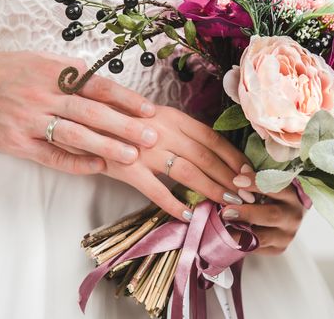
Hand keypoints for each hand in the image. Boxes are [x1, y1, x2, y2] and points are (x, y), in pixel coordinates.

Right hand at [0, 49, 159, 173]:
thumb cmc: (2, 72)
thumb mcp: (36, 61)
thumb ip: (68, 70)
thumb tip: (98, 77)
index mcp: (53, 73)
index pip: (98, 86)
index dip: (126, 99)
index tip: (150, 111)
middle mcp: (43, 95)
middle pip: (91, 111)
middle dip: (124, 125)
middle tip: (151, 137)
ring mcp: (29, 121)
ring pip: (74, 135)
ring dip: (106, 146)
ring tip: (132, 156)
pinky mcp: (17, 143)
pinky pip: (51, 156)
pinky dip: (76, 162)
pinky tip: (98, 168)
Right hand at [102, 106, 252, 221]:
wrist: (85, 120)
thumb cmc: (124, 120)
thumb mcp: (156, 117)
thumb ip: (180, 131)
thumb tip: (210, 152)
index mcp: (173, 116)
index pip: (212, 138)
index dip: (233, 157)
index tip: (248, 173)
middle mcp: (163, 130)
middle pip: (205, 157)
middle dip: (230, 178)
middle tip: (247, 195)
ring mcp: (146, 149)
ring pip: (188, 172)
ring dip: (211, 189)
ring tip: (227, 204)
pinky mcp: (128, 168)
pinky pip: (156, 191)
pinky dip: (174, 204)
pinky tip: (188, 215)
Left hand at [225, 168, 304, 254]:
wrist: (283, 217)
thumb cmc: (269, 195)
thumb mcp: (266, 185)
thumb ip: (254, 180)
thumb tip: (240, 171)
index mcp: (292, 195)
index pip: (276, 188)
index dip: (256, 183)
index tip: (236, 180)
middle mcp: (293, 216)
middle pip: (271, 216)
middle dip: (247, 213)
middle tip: (226, 211)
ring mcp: (286, 235)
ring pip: (263, 236)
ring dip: (240, 232)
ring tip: (223, 227)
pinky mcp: (278, 249)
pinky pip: (257, 248)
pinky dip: (241, 242)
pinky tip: (227, 236)